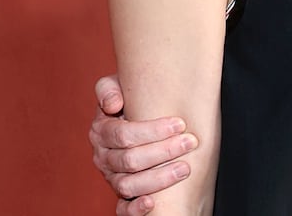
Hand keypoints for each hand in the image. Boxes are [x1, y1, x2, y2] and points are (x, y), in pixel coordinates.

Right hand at [90, 74, 197, 215]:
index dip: (153, 130)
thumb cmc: (129, 101)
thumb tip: (113, 103)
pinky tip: (152, 203)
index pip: (123, 135)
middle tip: (190, 142)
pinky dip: (135, 208)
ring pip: (127, 185)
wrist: (132, 117)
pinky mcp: (120, 196)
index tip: (180, 123)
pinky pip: (121, 209)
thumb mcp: (117, 87)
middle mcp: (104, 157)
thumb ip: (109, 88)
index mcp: (101, 131)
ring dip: (158, 179)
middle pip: (129, 160)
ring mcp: (111, 177)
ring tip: (185, 168)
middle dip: (164, 151)